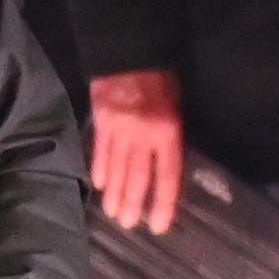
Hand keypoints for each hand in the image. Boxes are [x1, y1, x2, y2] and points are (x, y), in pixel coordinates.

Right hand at [86, 68, 185, 236]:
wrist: (131, 53)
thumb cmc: (163, 82)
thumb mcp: (178, 109)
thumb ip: (171, 139)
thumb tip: (167, 169)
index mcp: (168, 132)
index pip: (167, 176)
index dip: (163, 203)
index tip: (158, 225)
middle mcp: (143, 135)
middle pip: (138, 177)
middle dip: (133, 204)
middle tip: (128, 226)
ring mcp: (119, 129)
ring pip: (116, 169)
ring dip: (114, 193)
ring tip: (113, 214)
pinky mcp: (100, 121)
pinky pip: (101, 151)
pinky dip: (100, 170)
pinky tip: (100, 186)